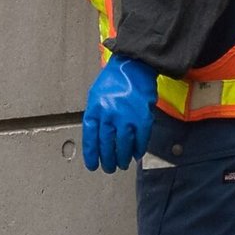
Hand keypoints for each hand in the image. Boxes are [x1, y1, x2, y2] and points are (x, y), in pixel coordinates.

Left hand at [82, 54, 159, 173]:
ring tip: (122, 164)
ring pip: (123, 145)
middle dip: (108, 160)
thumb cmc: (114, 80)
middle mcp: (109, 114)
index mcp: (95, 109)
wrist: (134, 65)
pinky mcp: (142, 117)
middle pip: (107, 144)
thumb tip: (97, 140)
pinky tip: (136, 154)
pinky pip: (140, 139)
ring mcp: (126, 117)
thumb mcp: (96, 96)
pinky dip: (139, 148)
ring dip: (123, 158)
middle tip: (109, 168)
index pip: (91, 138)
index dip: (92, 155)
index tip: (93, 166)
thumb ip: (96, 116)